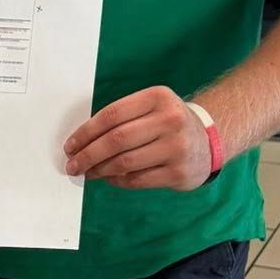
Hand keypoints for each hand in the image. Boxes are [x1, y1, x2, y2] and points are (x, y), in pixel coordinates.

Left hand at [64, 85, 212, 190]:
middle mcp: (170, 120)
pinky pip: (137, 180)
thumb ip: (121, 118)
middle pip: (116, 139)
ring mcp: (176, 147)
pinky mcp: (178, 173)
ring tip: (88, 172)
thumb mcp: (152, 108)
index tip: (70, 146)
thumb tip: (81, 142)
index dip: (86, 132)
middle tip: (73, 164)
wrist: (208, 142)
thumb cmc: (168, 124)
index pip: (112, 114)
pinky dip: (117, 181)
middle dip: (88, 154)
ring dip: (99, 170)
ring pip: (125, 162)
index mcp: (158, 97)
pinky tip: (109, 178)